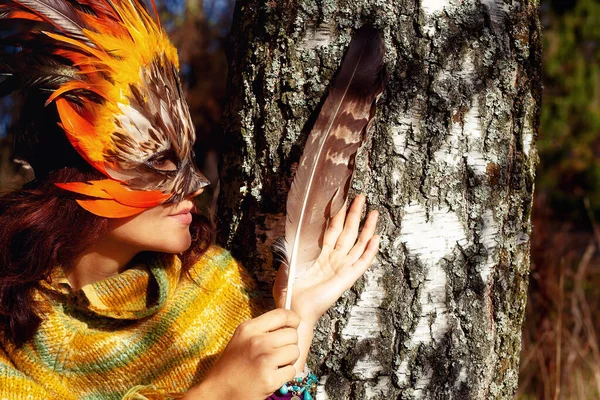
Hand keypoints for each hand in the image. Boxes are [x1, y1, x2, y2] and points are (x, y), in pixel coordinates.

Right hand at [186, 309, 300, 399]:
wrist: (218, 392)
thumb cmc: (230, 366)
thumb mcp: (241, 339)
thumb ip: (262, 329)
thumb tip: (288, 324)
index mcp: (249, 329)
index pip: (282, 315)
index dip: (293, 319)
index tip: (294, 324)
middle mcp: (257, 341)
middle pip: (292, 334)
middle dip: (290, 343)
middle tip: (279, 352)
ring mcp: (264, 360)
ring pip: (295, 352)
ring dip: (288, 360)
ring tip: (274, 364)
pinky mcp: (270, 379)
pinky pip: (292, 371)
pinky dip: (285, 375)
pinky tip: (272, 375)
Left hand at [273, 194, 379, 325]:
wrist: (294, 308)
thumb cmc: (289, 291)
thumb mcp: (286, 264)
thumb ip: (290, 249)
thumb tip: (289, 233)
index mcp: (320, 254)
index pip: (332, 229)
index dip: (337, 214)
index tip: (340, 198)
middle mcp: (334, 258)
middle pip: (347, 231)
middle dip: (354, 214)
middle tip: (360, 197)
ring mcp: (342, 267)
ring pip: (358, 243)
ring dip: (366, 228)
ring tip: (374, 212)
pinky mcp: (347, 277)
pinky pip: (362, 262)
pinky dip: (370, 251)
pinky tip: (376, 239)